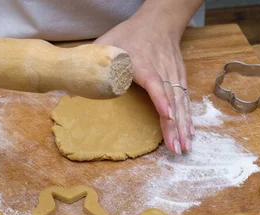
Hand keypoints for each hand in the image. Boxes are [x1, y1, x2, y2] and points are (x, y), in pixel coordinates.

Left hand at [95, 7, 194, 153]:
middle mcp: (162, 71)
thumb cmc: (130, 34)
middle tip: (176, 148)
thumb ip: (92, 63)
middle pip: (171, 99)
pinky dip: (188, 117)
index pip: (155, 82)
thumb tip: (70, 90)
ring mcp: (174, 75)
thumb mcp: (108, 43)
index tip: (166, 114)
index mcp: (143, 63)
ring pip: (181, 102)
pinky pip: (184, 100)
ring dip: (183, 126)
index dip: (160, 99)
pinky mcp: (180, 78)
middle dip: (174, 125)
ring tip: (184, 147)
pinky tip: (189, 133)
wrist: (159, 22)